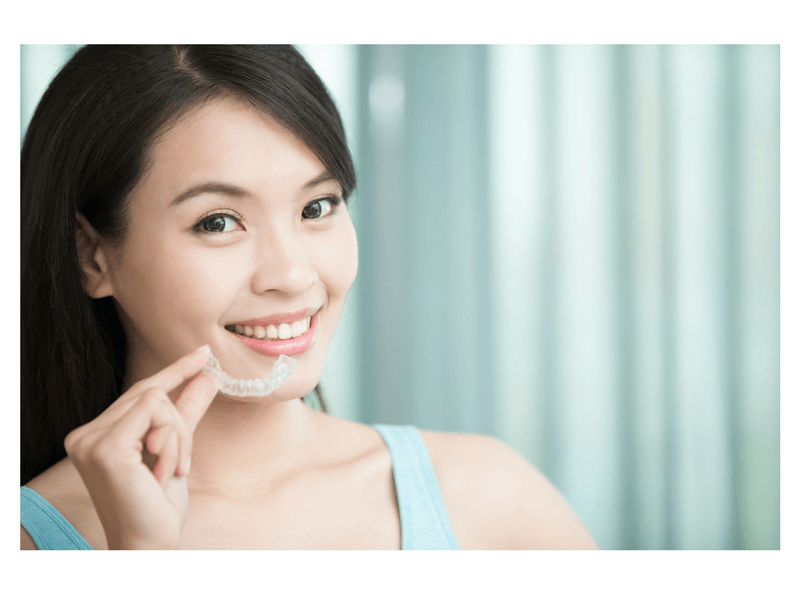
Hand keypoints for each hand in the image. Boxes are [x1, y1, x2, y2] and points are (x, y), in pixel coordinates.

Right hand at [64, 345, 217, 549]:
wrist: (150, 545)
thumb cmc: (157, 505)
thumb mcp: (176, 450)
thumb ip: (186, 412)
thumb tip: (207, 376)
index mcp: (94, 434)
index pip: (139, 392)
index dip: (173, 371)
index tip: (201, 353)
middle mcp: (84, 434)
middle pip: (151, 393)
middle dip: (179, 424)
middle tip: (182, 464)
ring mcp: (90, 440)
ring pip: (157, 400)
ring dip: (178, 437)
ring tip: (170, 472)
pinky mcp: (106, 448)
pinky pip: (156, 413)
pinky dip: (173, 442)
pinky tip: (164, 472)